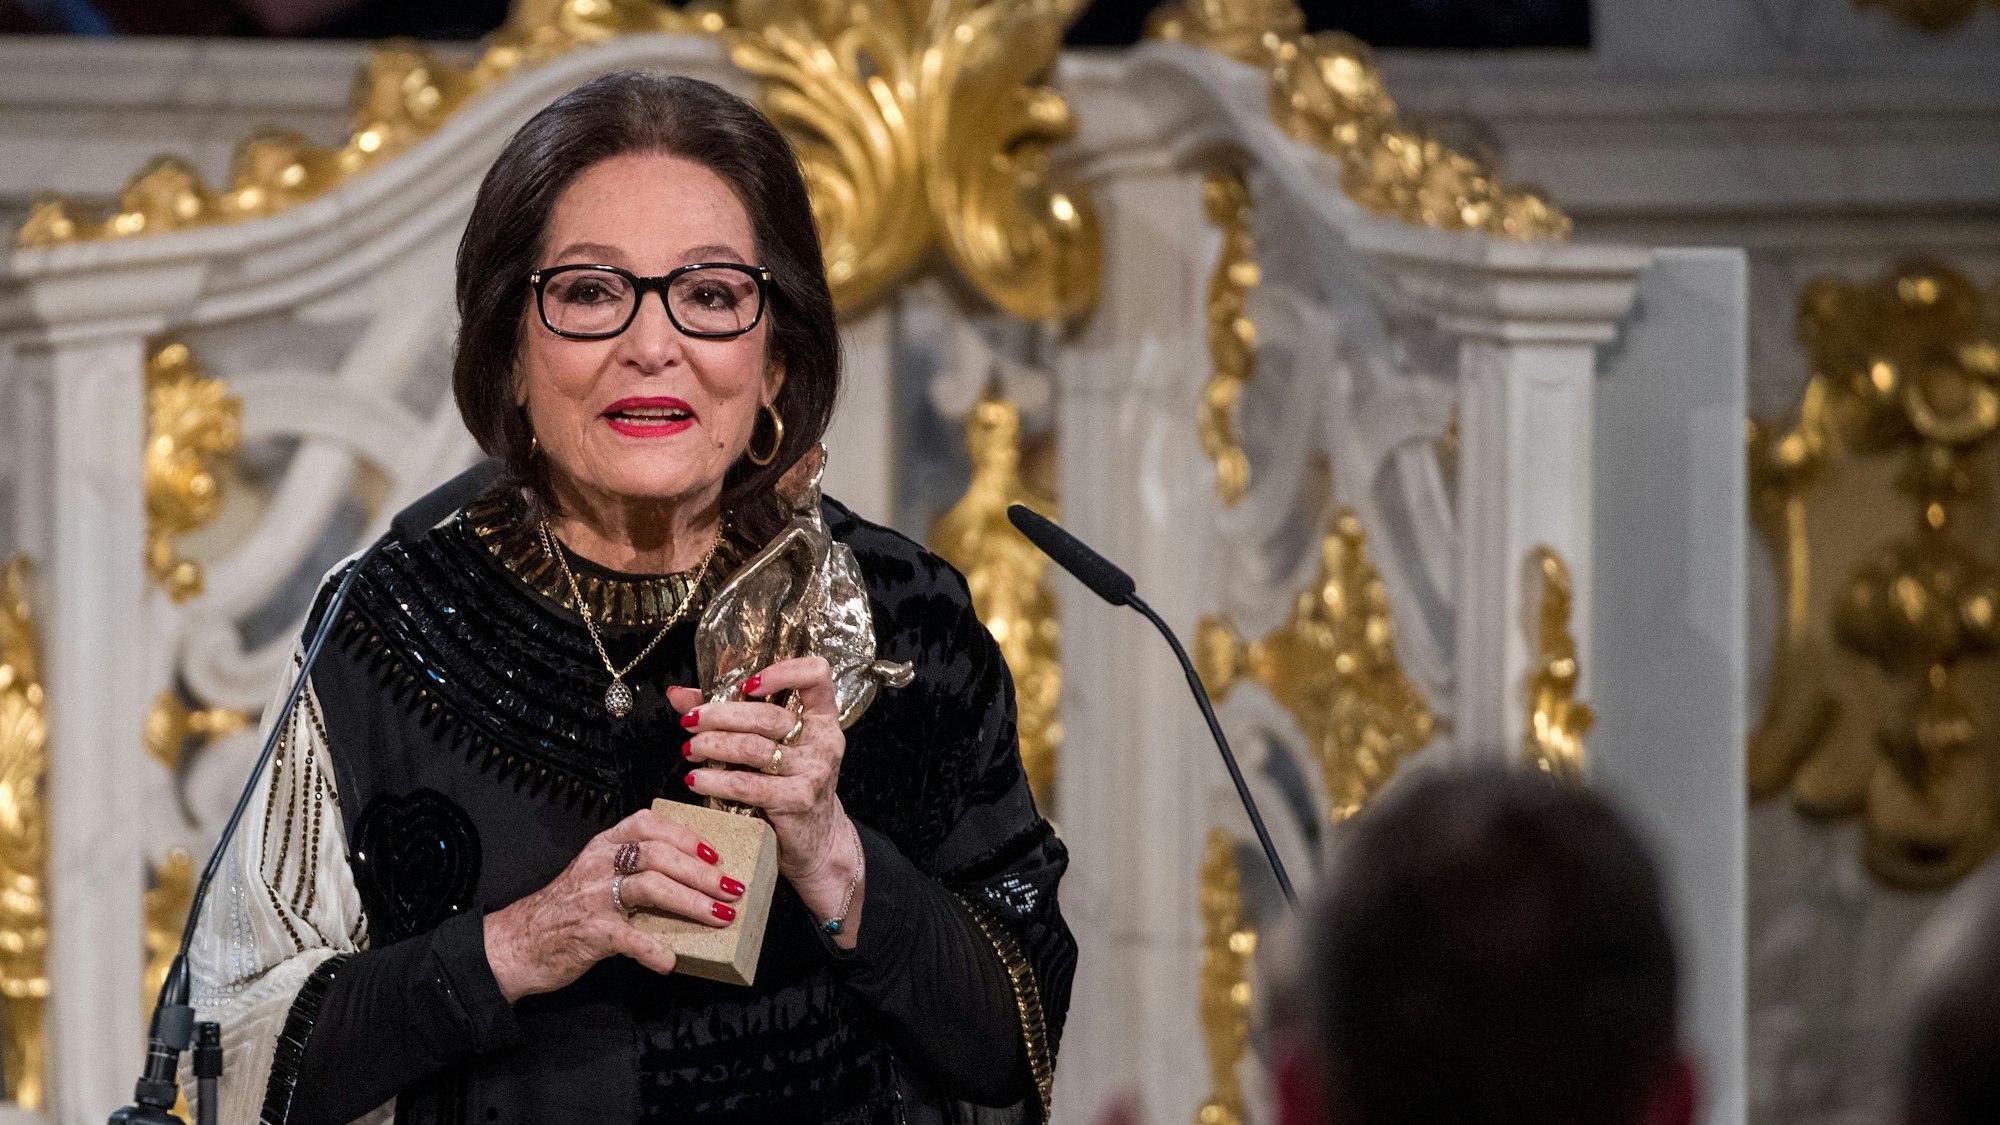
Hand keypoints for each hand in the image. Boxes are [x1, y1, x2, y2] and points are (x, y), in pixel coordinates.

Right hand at [482, 806, 745, 1001]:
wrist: (515, 945)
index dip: (685, 835)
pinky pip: (631, 939)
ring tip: (720, 917)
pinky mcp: (590, 932)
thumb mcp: (595, 877)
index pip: (647, 823)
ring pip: (651, 887)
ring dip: (692, 903)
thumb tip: (691, 877)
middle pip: (658, 855)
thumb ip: (632, 870)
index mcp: (603, 846)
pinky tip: (671, 961)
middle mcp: (598, 864)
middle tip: (731, 890)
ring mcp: (593, 897)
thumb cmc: (565, 911)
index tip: (714, 853)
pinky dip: (656, 950)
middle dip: (702, 873)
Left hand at [668, 656, 861, 938]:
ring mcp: (813, 772)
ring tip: (689, 749)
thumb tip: (678, 693)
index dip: (783, 671)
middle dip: (719, 715)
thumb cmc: (786, 786)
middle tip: (690, 721)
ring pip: (752, 748)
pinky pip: (747, 784)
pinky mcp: (797, 800)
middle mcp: (823, 741)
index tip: (747, 686)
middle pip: (766, 715)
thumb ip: (727, 715)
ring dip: (711, 746)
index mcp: (821, 719)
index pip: (816, 675)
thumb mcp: (769, 747)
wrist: (814, 842)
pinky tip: (696, 780)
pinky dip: (715, 780)